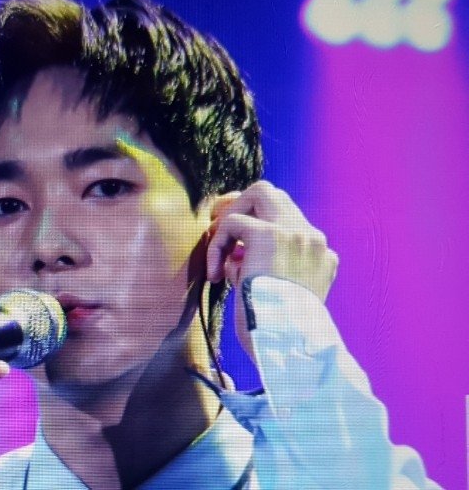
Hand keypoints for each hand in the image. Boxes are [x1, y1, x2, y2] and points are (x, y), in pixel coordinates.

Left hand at [206, 181, 337, 358]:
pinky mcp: (269, 235)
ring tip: (220, 252)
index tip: (239, 251)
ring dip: (233, 216)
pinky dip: (219, 244)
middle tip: (221, 225)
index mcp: (322, 257)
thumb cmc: (280, 334)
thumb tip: (236, 255)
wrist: (288, 347)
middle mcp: (314, 240)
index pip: (288, 221)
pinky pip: (233, 222)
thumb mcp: (281, 297)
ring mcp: (295, 233)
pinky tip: (217, 274)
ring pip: (260, 192)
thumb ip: (268, 269)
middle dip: (244, 204)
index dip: (259, 227)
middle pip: (276, 195)